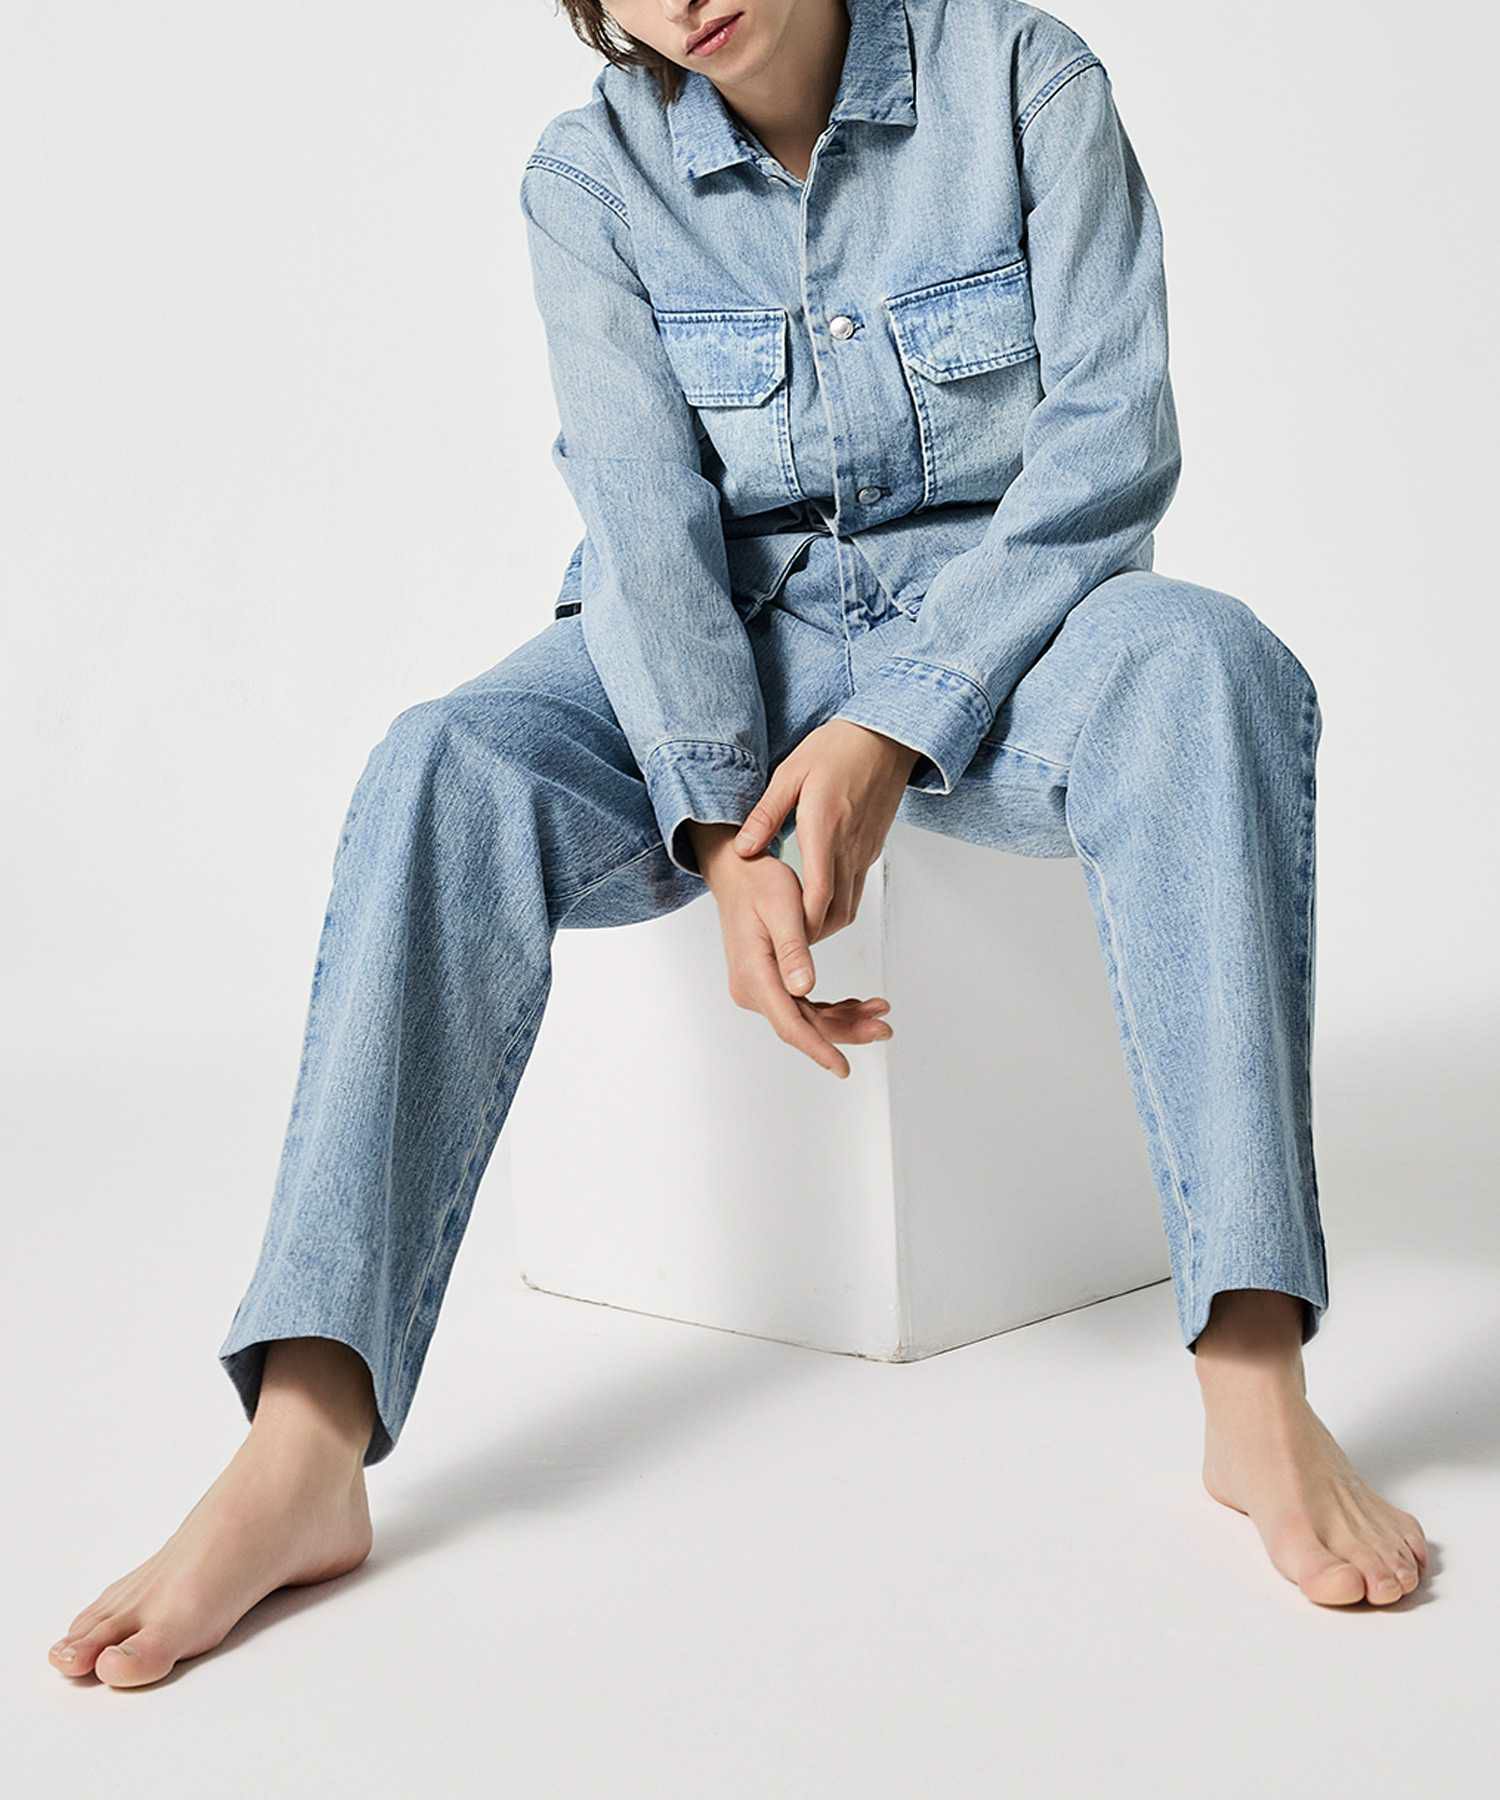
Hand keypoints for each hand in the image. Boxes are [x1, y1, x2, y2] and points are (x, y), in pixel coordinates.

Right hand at [687, 822, 893, 1078]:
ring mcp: (759, 988)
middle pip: (803, 1024)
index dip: (819, 1048)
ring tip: (879, 1013)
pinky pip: (802, 1004)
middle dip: (844, 1031)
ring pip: (806, 1016)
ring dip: (843, 1019)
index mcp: (754, 975)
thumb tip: (804, 989)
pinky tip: (857, 1004)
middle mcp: (752, 989)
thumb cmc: (759, 883)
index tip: (843, 1068)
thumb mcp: (782, 909)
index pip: (790, 1023)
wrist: (738, 872)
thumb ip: (793, 950)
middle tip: (884, 1028)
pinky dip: (831, 1006)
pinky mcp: (768, 982)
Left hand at [732, 720, 920, 941]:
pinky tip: (816, 899)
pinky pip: (857, 888)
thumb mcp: (790, 773)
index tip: (782, 936)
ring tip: (796, 926)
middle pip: (837, 912)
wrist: (885, 737)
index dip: (802, 923)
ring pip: (850, 906)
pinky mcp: (872, 848)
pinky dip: (837, 904)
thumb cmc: (837, 748)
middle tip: (783, 940)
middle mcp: (849, 846)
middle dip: (811, 934)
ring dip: (825, 923)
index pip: (819, 893)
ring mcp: (864, 850)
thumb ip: (766, 814)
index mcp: (825, 827)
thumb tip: (744, 849)